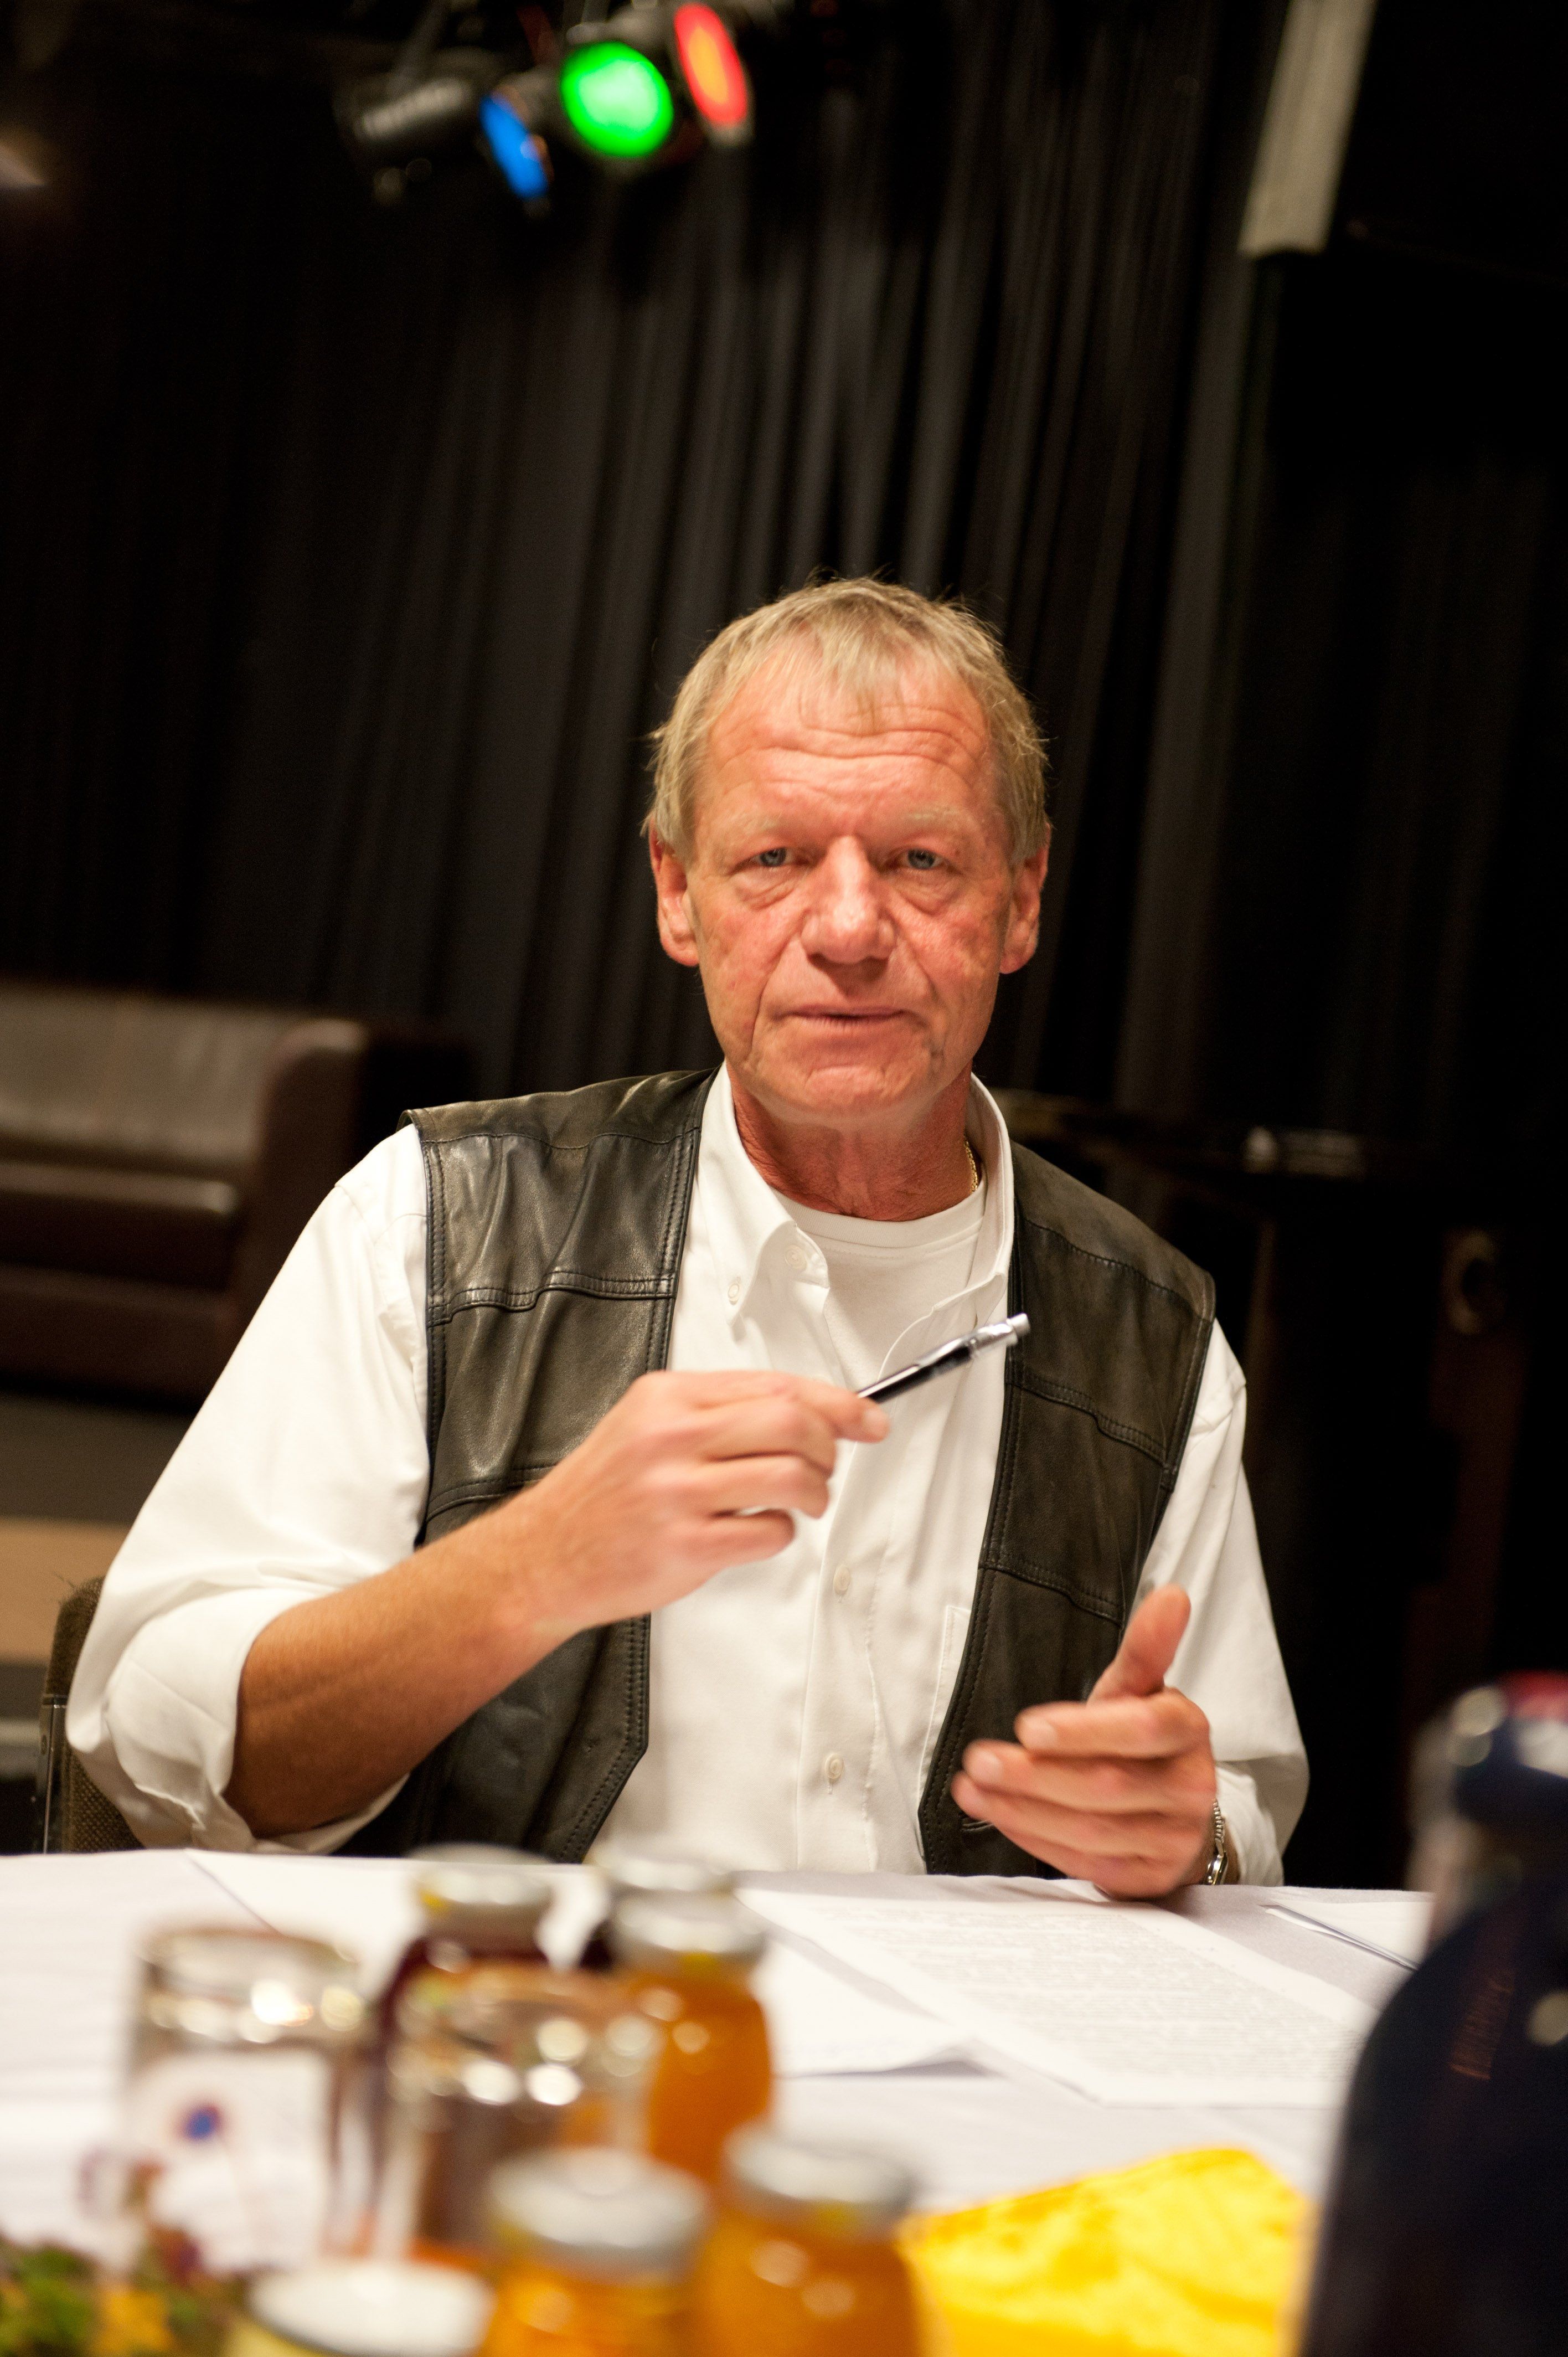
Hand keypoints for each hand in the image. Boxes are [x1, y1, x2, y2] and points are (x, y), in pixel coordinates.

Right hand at [499, 1369, 885, 1645]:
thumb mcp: (649, 1423)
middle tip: (824, 1466)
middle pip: (792, 1423)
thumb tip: (810, 1410)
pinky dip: (780, 1533)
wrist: (543, 1554)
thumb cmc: (604, 1492)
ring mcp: (677, 1492)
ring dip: (815, 1492)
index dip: (838, 1403)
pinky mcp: (685, 1546)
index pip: (777, 1385)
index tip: (868, 1419)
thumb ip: (721, 1411)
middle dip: (828, 1447)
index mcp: (668, 1397)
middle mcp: (672, 1437)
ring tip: (802, 1501)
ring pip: (790, 1476)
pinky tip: (757, 1531)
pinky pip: (769, 1533)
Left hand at [950, 1586, 1220, 1896]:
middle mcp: (1191, 1786)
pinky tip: (1001, 1816)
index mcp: (1187, 1729)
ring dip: (1022, 1809)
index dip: (1083, 1730)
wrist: (1171, 1811)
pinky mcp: (1151, 1877)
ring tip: (972, 1787)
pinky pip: (1088, 1863)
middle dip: (1034, 1774)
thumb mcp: (1138, 1691)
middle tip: (979, 1760)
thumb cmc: (1141, 1743)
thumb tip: (1171, 1595)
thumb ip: (1145, 1647)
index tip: (1027, 1727)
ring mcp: (1174, 1837)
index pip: (1142, 1728)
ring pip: (1092, 1829)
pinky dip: (1037, 1840)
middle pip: (1107, 1783)